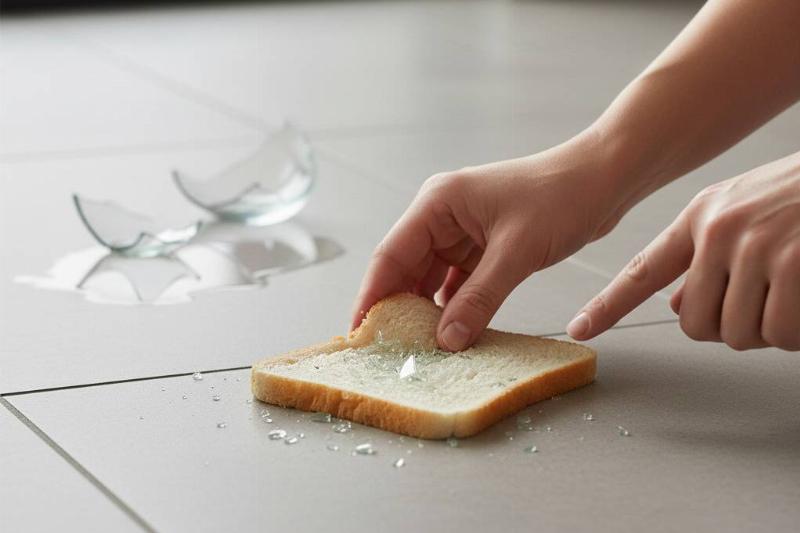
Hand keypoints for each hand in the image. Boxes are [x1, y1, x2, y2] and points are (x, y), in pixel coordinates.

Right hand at [352, 134, 618, 350]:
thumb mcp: (516, 252)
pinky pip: (458, 283)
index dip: (373, 297)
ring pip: (432, 280)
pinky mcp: (483, 247)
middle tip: (390, 350)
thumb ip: (479, 299)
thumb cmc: (561, 196)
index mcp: (438, 203)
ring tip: (419, 349)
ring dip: (429, 312)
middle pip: (406, 270)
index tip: (360, 333)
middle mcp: (442, 216)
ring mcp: (463, 232)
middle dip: (399, 309)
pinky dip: (456, 307)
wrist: (604, 178)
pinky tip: (454, 334)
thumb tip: (446, 342)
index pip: (391, 255)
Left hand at [569, 150, 799, 350]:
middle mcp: (719, 230)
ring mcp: (756, 246)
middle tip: (766, 305)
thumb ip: (708, 260)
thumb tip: (678, 306)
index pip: (643, 270)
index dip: (609, 305)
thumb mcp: (747, 216)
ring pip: (740, 334)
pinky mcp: (793, 264)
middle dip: (732, 329)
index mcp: (702, 218)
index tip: (579, 328)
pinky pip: (781, 334)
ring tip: (794, 294)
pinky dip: (799, 333)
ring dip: (773, 331)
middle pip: (696, 324)